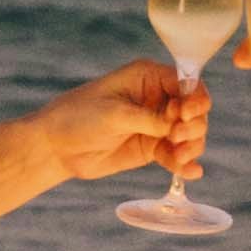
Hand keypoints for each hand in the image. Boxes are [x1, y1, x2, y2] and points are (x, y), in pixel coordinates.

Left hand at [34, 60, 199, 188]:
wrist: (57, 146)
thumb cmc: (79, 117)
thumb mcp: (116, 114)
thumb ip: (150, 119)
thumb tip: (180, 125)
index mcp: (148, 77)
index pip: (186, 83)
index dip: (193, 99)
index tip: (184, 116)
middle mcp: (157, 99)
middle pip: (194, 110)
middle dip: (193, 125)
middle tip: (177, 137)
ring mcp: (156, 125)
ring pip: (190, 134)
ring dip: (192, 146)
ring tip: (180, 158)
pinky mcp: (152, 148)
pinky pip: (176, 155)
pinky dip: (184, 164)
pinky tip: (191, 172)